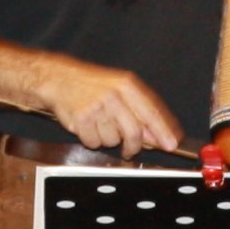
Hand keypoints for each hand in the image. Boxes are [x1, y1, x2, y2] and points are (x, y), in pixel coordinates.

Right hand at [42, 57, 182, 155]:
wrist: (58, 79)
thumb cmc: (89, 85)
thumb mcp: (118, 89)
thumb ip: (139, 111)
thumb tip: (155, 136)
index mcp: (127, 85)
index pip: (151, 112)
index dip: (163, 131)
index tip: (171, 145)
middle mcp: (114, 95)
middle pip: (134, 132)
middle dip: (134, 146)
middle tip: (129, 150)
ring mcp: (97, 107)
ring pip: (113, 140)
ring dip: (107, 139)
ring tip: (98, 124)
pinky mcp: (82, 118)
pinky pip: (94, 142)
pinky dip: (91, 139)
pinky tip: (87, 126)